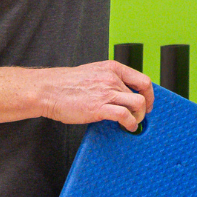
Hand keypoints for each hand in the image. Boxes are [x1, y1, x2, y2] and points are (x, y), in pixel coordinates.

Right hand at [37, 61, 154, 131]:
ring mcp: (106, 92)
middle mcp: (112, 78)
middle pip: (142, 94)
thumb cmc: (66, 84)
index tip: (148, 102)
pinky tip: (126, 127)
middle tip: (140, 116)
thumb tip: (122, 92)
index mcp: (112, 68)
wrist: (47, 90)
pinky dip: (130, 123)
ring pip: (138, 104)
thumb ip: (109, 80)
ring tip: (132, 122)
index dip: (149, 94)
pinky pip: (125, 115)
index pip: (143, 80)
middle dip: (143, 108)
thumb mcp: (93, 73)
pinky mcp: (99, 107)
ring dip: (139, 116)